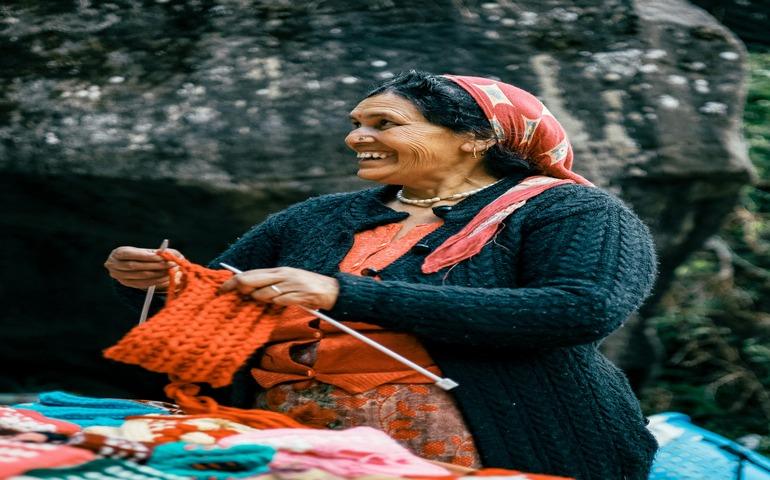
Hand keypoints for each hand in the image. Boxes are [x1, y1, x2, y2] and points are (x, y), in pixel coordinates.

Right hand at [104, 246, 184, 289]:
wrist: (128, 264)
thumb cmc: (140, 255)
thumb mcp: (145, 251)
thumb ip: (156, 252)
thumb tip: (168, 253)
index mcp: (118, 253)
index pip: (132, 254)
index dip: (147, 256)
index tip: (163, 255)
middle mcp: (114, 265)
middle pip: (136, 266)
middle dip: (155, 265)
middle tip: (171, 263)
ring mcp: (119, 276)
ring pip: (141, 276)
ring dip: (158, 274)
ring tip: (171, 270)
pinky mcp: (127, 284)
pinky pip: (142, 284)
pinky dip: (155, 281)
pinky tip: (166, 278)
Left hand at [218, 267, 339, 309]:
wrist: (332, 290)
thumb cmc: (307, 287)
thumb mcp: (287, 281)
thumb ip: (270, 284)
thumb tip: (248, 290)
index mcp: (279, 270)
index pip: (250, 273)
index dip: (232, 281)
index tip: (220, 289)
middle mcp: (283, 275)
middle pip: (252, 280)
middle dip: (237, 289)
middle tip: (228, 295)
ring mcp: (290, 284)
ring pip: (263, 293)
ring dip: (259, 300)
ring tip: (265, 301)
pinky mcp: (298, 294)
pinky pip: (279, 301)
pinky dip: (275, 304)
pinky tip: (279, 304)